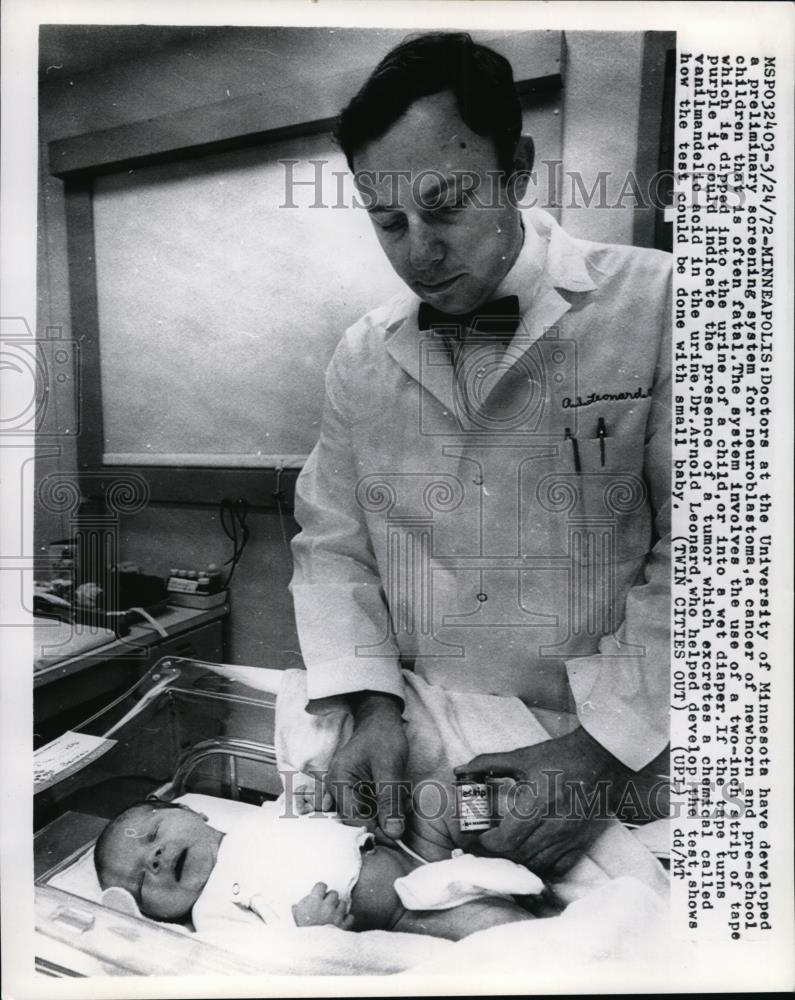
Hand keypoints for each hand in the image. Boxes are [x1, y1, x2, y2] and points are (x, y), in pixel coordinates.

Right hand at [292, 882, 354, 929]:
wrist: (303, 947)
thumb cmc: (298, 929)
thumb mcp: (296, 912)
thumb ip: (304, 902)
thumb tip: (306, 898)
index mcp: (314, 901)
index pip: (322, 885)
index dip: (320, 890)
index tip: (318, 894)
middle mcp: (327, 907)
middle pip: (334, 893)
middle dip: (329, 899)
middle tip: (324, 906)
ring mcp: (336, 917)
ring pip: (343, 904)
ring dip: (338, 908)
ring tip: (331, 915)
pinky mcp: (342, 927)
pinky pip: (350, 917)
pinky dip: (347, 919)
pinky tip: (340, 921)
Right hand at [324, 691, 408, 838]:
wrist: (380, 720)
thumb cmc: (382, 737)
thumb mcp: (389, 768)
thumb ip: (390, 801)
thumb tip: (394, 833)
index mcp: (339, 783)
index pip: (354, 819)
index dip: (376, 829)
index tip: (397, 832)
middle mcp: (338, 790)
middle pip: (360, 820)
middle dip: (384, 818)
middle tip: (403, 807)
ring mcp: (347, 791)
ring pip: (369, 816)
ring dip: (388, 811)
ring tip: (402, 796)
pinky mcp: (358, 791)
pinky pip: (373, 808)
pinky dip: (387, 805)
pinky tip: (399, 794)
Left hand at [455, 728, 628, 877]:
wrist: (601, 759)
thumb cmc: (559, 757)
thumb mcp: (522, 757)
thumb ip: (488, 763)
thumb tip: (459, 770)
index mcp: (535, 805)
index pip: (503, 841)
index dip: (485, 844)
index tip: (476, 838)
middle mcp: (552, 827)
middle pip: (517, 857)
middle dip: (497, 855)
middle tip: (484, 848)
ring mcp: (568, 839)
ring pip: (536, 867)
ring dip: (517, 863)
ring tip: (505, 853)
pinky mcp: (581, 844)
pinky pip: (559, 869)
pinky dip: (542, 869)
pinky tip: (531, 860)